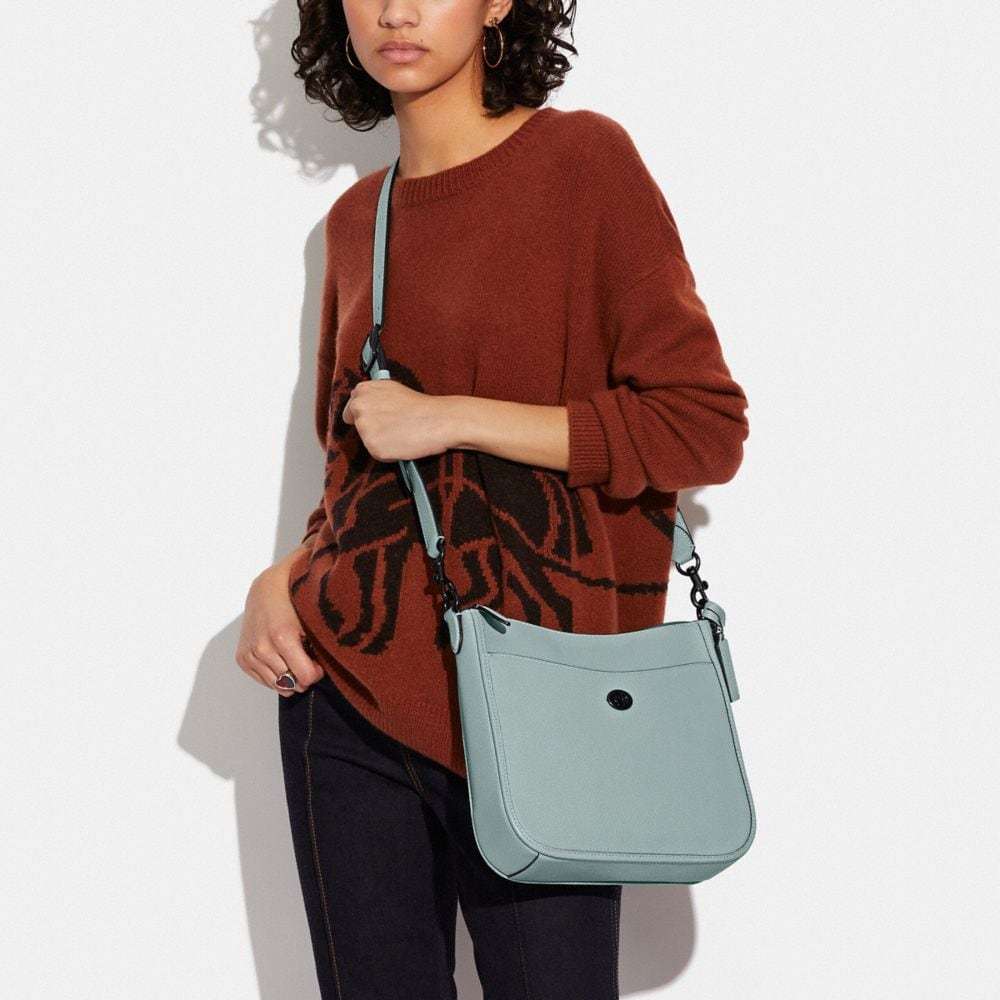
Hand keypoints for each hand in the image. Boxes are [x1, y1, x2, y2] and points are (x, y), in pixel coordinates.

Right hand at [236, 559, 324, 696]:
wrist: (267, 588)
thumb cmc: (294, 601)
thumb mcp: (312, 620)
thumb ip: (321, 645)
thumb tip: (333, 667)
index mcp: (283, 637)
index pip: (305, 677)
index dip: (316, 674)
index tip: (319, 664)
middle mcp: (263, 647)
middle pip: (290, 683)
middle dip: (302, 675)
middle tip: (308, 660)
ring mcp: (251, 653)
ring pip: (276, 685)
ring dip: (289, 678)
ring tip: (295, 659)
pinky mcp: (242, 657)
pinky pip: (263, 681)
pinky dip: (275, 676)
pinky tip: (282, 661)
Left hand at [342, 379, 455, 461]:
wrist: (437, 419)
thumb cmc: (421, 406)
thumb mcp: (392, 389)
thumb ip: (374, 396)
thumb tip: (367, 405)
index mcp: (362, 391)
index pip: (351, 410)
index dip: (366, 416)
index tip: (377, 419)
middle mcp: (359, 408)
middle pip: (358, 426)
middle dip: (372, 429)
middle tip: (393, 427)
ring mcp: (365, 428)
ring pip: (368, 441)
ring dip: (381, 441)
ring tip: (401, 433)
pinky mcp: (373, 447)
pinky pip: (378, 454)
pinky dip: (388, 453)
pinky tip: (402, 443)